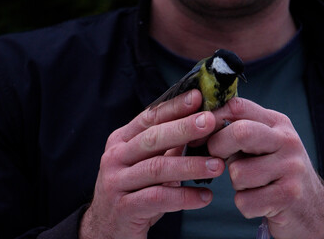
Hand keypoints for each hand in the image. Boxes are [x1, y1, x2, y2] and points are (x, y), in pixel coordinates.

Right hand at [79, 89, 224, 238]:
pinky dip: (184, 197)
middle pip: (152, 139)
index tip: (198, 97)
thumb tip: (201, 124)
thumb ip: (167, 146)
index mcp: (122, 140)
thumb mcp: (145, 163)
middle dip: (183, 128)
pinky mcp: (123, 208)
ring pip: (156, 168)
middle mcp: (115, 157)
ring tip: (217, 166)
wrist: (105, 227)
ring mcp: (116, 182)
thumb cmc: (133, 189)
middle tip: (210, 122)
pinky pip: (157, 199)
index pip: (149, 118)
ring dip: (190, 166)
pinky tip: (204, 197)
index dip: (174, 107)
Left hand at [208, 97, 323, 238]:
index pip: (237, 106)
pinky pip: (245, 201)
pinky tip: (261, 202)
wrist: (313, 207)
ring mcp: (291, 167)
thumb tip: (198, 128)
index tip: (199, 136)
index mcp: (277, 122)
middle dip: (219, 147)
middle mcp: (287, 140)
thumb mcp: (264, 144)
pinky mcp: (289, 195)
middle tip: (218, 160)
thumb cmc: (276, 172)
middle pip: (240, 132)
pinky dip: (246, 205)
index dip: (211, 119)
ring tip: (253, 185)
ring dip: (237, 185)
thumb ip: (238, 131)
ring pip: (238, 173)